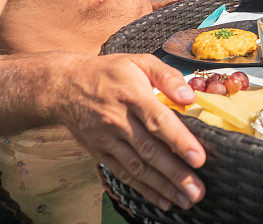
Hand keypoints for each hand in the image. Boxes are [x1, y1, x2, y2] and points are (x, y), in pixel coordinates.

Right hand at [57, 54, 206, 210]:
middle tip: (197, 191)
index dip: (179, 141)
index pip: (159, 120)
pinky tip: (163, 199)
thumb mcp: (139, 61)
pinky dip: (144, 189)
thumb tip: (190, 96)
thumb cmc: (109, 72)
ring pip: (137, 168)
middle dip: (176, 173)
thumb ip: (168, 76)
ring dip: (163, 187)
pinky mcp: (99, 153)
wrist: (63, 87)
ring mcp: (107, 140)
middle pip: (150, 151)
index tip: (199, 158)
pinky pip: (123, 174)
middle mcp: (118, 121)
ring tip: (185, 200)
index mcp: (132, 95)